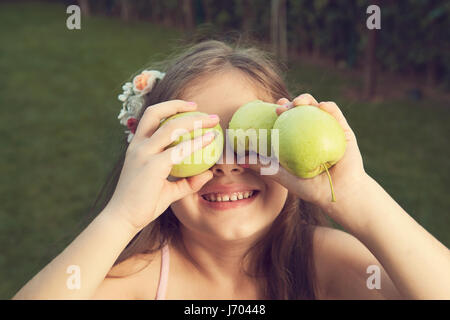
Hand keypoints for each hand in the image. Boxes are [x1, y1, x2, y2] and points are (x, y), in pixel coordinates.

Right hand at [105, 100, 218, 231]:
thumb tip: (208, 173)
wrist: (123, 219)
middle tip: (203, 111)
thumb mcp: (168, 190)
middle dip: (180, 105)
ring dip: (194, 121)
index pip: (151, 117)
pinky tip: (210, 141)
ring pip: (171, 128)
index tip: (192, 108)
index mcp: (137, 146)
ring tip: (213, 121)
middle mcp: (138, 146)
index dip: (170, 107)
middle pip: (156, 113)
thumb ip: (187, 181)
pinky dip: (196, 143)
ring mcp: (143, 154)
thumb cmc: (143, 204)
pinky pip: (179, 150)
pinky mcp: (152, 166)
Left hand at [241, 94, 366, 211]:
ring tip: (298, 102)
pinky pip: (335, 114)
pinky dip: (328, 107)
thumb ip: (263, 165)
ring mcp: (328, 128)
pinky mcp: (344, 129)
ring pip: (316, 107)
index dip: (277, 112)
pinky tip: (321, 106)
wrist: (338, 194)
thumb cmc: (310, 188)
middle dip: (289, 103)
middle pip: (299, 110)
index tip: (269, 110)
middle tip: (280, 106)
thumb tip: (240, 158)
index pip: (286, 120)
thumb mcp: (283, 175)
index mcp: (298, 138)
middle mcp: (312, 131)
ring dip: (306, 99)